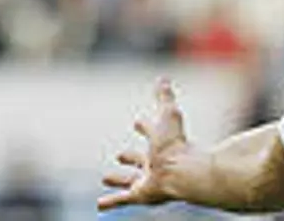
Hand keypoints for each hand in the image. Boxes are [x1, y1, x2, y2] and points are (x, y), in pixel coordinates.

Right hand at [98, 77, 191, 210]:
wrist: (183, 171)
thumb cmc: (177, 142)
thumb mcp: (168, 114)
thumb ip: (165, 96)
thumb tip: (163, 77)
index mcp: (162, 142)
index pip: (152, 131)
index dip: (145, 126)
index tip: (137, 122)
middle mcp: (156, 162)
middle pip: (142, 159)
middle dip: (131, 156)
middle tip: (120, 154)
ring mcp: (148, 179)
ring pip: (131, 180)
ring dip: (119, 179)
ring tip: (106, 177)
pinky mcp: (141, 194)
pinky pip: (123, 199)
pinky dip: (111, 201)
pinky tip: (100, 205)